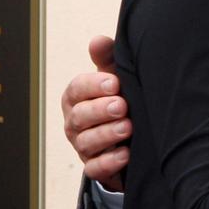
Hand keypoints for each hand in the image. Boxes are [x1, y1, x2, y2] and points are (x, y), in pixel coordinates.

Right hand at [61, 35, 130, 191]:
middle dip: (100, 111)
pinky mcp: (95, 166)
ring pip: (86, 142)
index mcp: (78, 97)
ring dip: (107, 135)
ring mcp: (84, 146)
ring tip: (128, 128)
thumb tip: (97, 40)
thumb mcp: (116, 76)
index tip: (115, 82)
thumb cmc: (119, 97)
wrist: (132, 135)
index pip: (77, 89)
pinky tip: (126, 154)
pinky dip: (109, 162)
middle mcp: (76, 122)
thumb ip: (108, 58)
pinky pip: (95, 168)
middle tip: (122, 106)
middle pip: (79, 116)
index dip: (93, 86)